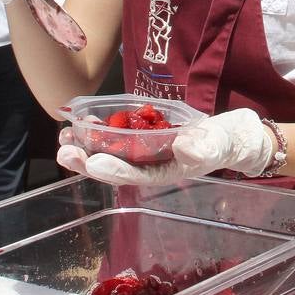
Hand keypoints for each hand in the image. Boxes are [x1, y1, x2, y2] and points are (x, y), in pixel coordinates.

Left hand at [57, 108, 273, 185]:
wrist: (230, 134)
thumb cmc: (224, 142)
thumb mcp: (218, 144)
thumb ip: (203, 147)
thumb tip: (183, 144)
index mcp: (164, 172)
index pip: (134, 174)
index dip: (113, 169)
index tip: (93, 161)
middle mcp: (150, 165)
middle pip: (113, 167)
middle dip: (87, 161)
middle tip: (65, 151)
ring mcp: (145, 151)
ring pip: (110, 152)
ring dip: (86, 147)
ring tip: (64, 137)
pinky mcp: (143, 136)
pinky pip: (117, 136)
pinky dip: (99, 130)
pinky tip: (83, 120)